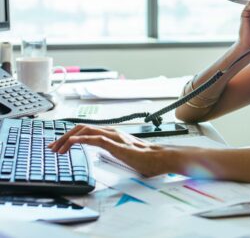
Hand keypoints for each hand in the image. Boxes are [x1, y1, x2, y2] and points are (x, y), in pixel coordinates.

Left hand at [48, 124, 171, 176]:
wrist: (160, 158)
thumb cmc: (146, 158)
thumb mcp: (123, 153)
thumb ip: (112, 150)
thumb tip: (102, 153)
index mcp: (112, 134)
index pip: (87, 130)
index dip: (70, 136)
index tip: (58, 145)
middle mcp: (112, 132)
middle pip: (82, 128)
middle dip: (64, 136)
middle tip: (52, 147)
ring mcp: (114, 137)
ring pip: (86, 130)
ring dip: (68, 138)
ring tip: (57, 148)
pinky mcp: (116, 145)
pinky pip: (96, 139)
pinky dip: (82, 139)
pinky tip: (72, 143)